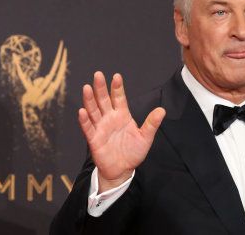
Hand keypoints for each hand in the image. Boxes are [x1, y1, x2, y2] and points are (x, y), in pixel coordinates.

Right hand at [78, 72, 165, 192]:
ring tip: (87, 87)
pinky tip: (82, 111)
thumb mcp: (145, 137)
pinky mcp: (94, 139)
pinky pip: (88, 128)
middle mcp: (109, 118)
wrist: (123, 170)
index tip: (116, 76)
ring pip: (93, 111)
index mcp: (122, 115)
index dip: (117, 87)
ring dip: (89, 100)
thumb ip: (152, 123)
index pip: (119, 98)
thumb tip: (162, 110)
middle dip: (100, 88)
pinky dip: (84, 120)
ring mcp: (100, 128)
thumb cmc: (133, 152)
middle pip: (103, 100)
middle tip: (98, 74)